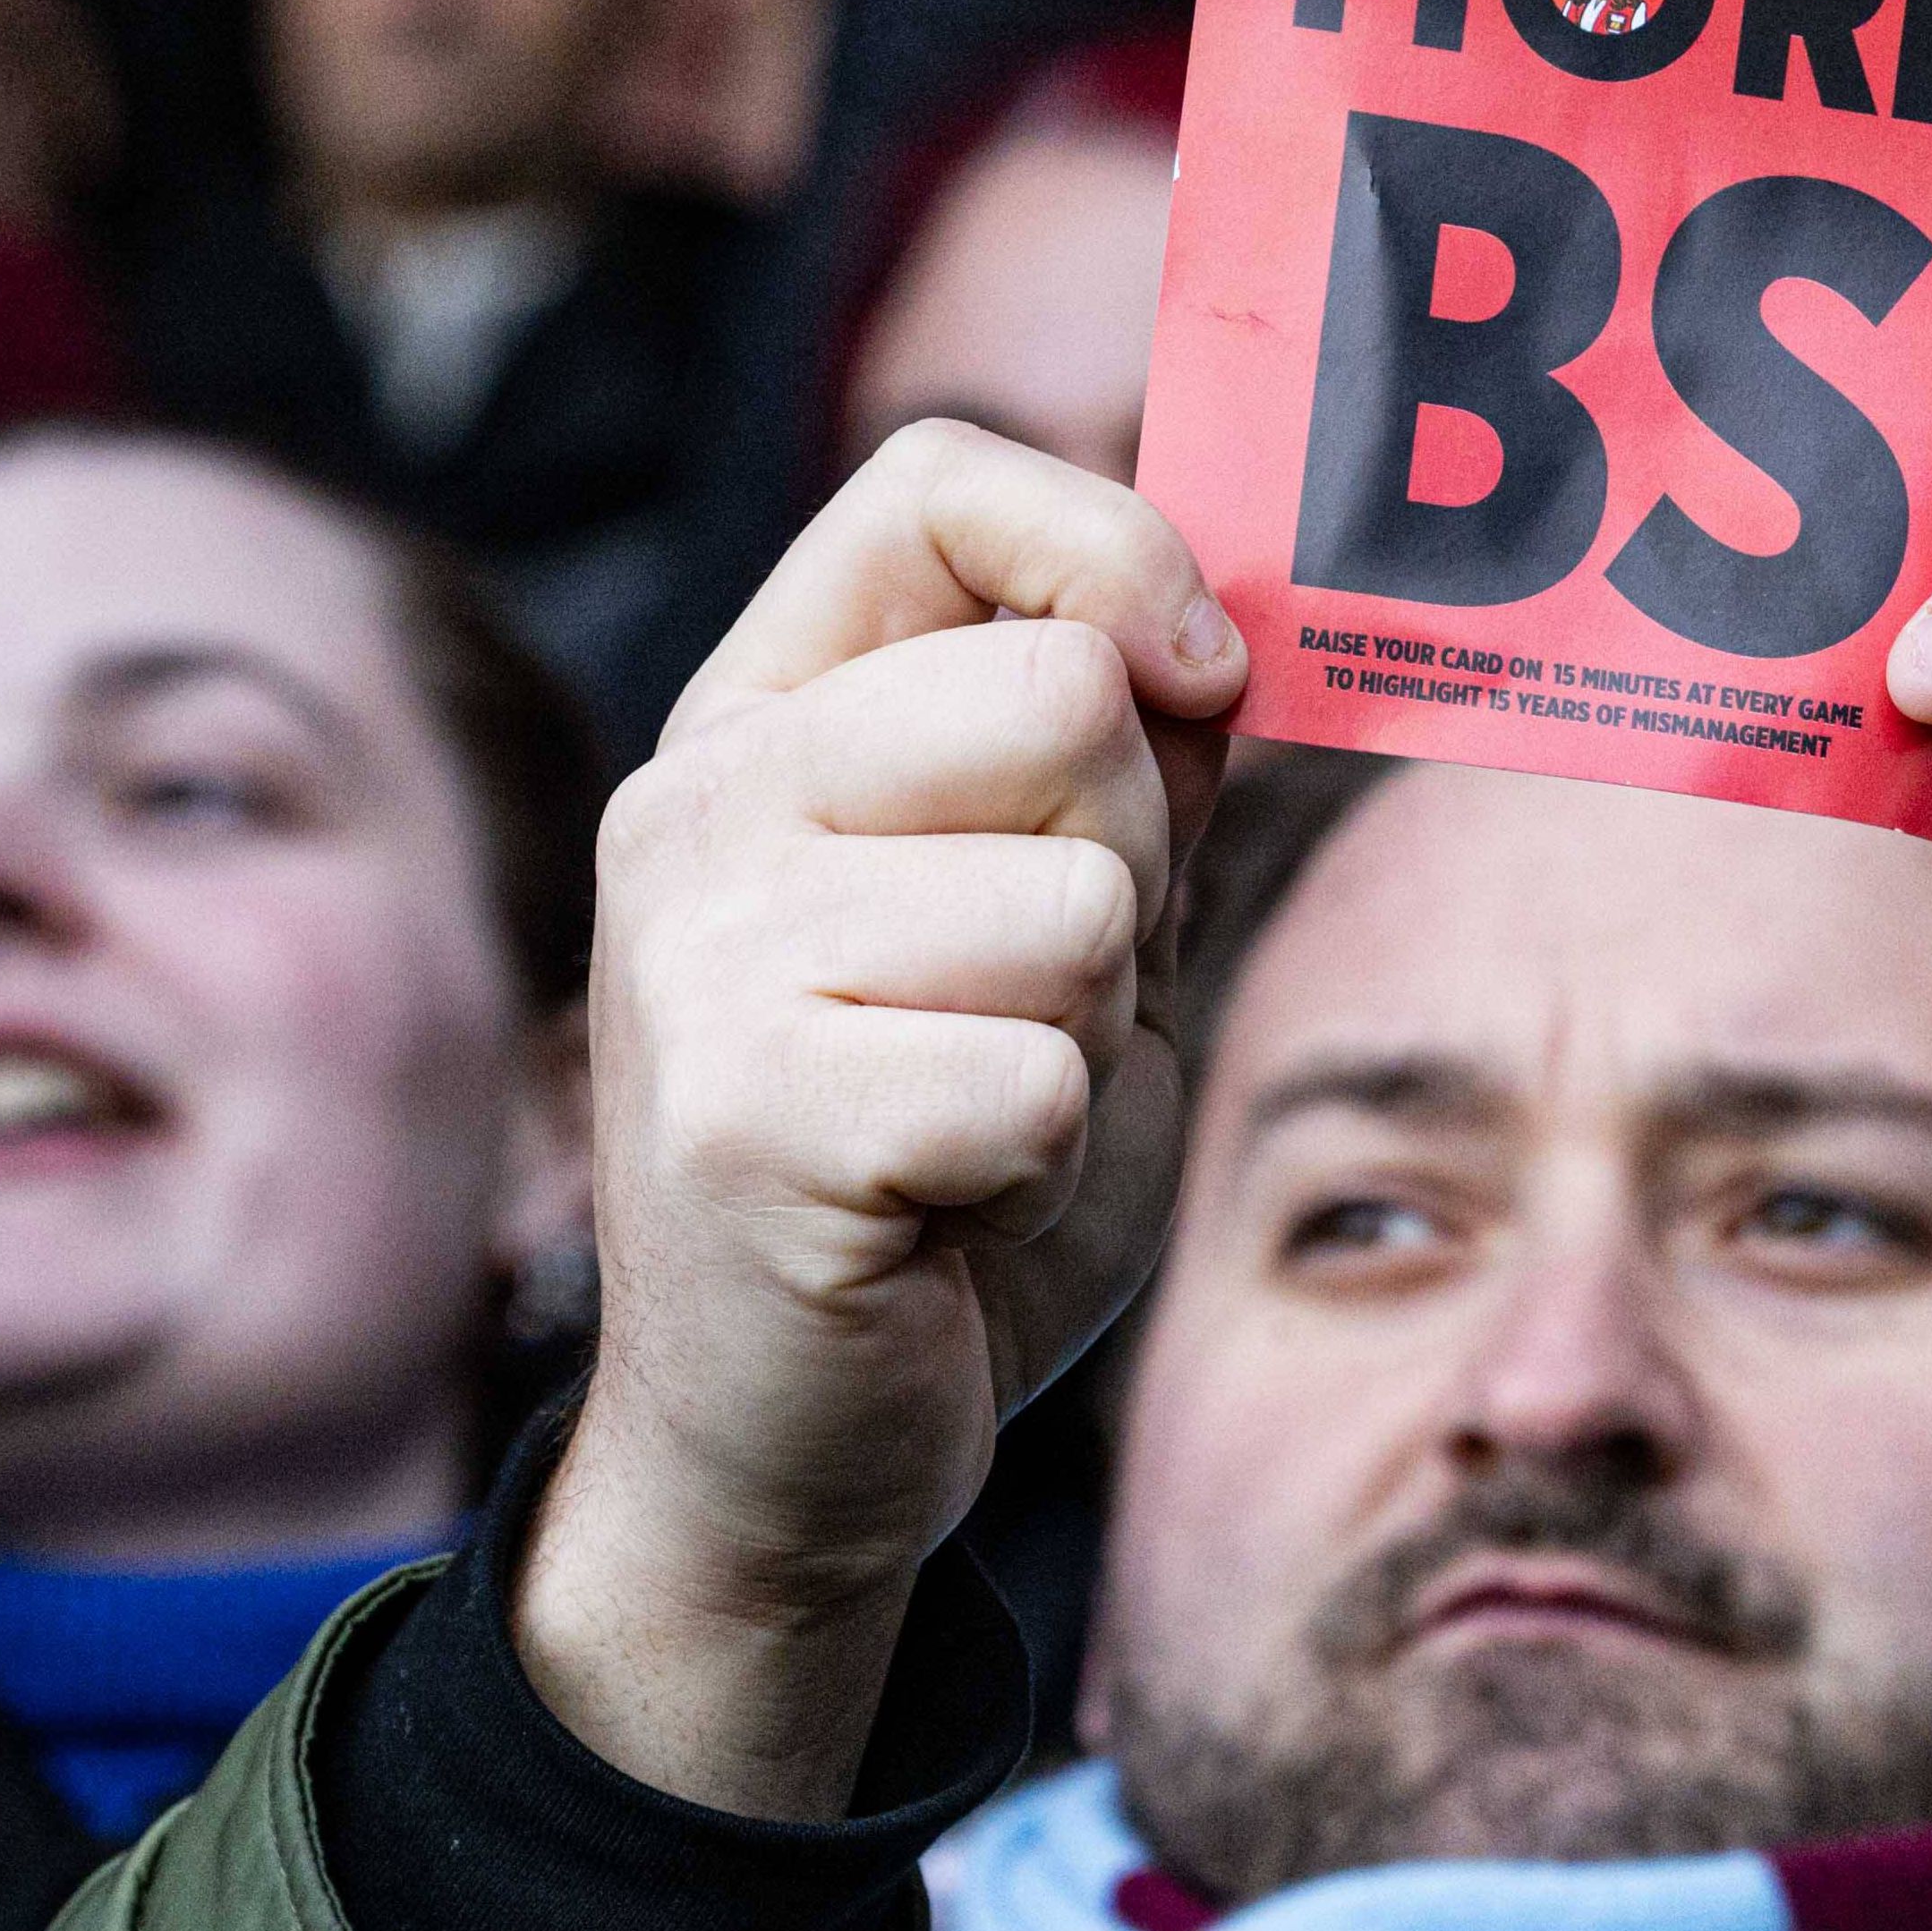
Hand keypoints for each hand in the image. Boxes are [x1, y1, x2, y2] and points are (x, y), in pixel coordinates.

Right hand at [524, 428, 1246, 1814]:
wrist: (792, 1446)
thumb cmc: (944, 1165)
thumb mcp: (1060, 922)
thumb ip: (1128, 765)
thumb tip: (1234, 620)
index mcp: (760, 723)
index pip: (934, 484)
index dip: (1110, 547)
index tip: (1197, 674)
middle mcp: (696, 809)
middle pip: (1062, 696)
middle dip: (1131, 868)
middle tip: (1038, 1006)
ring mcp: (701, 961)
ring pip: (1079, 906)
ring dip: (1090, 1040)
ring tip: (980, 1121)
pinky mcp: (750, 1121)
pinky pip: (1041, 1081)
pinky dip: (1044, 1165)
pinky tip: (947, 1211)